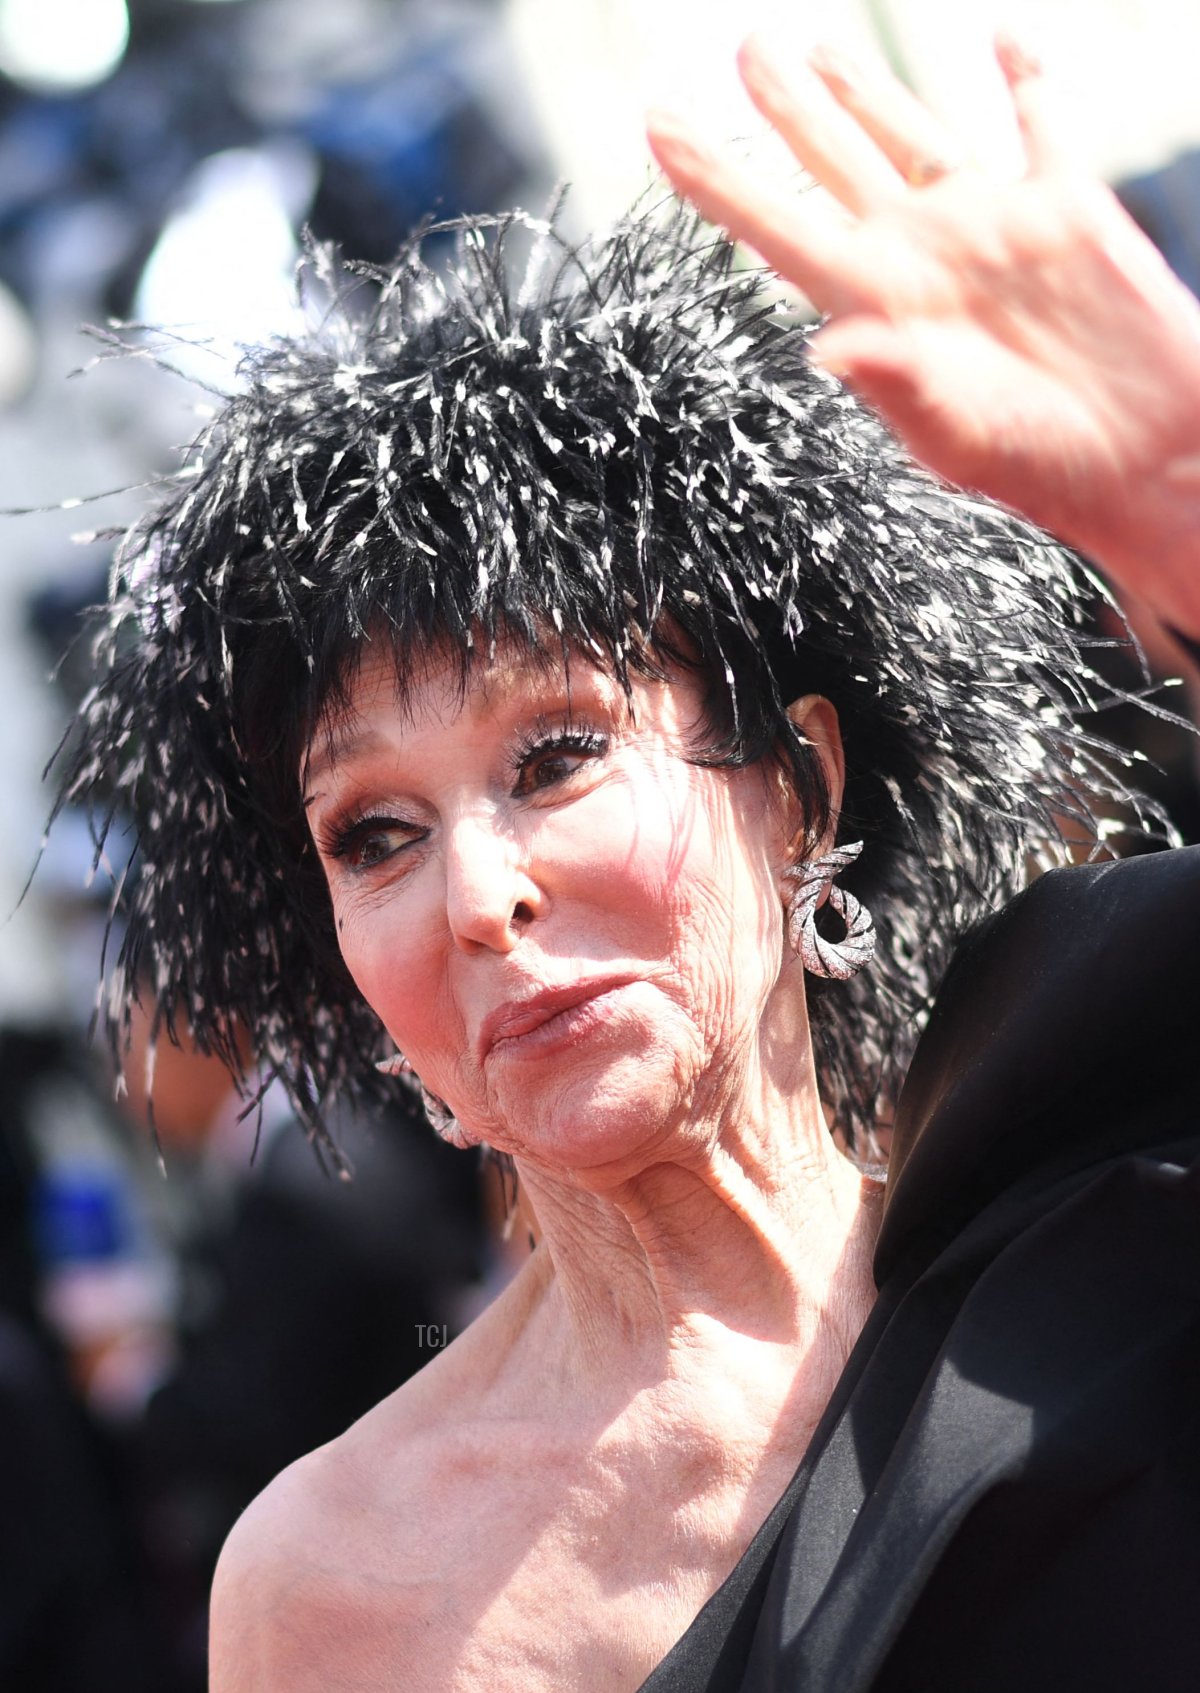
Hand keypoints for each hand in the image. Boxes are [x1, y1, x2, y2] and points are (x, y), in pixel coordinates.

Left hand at [647, 35, 1199, 639]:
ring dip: (868, 91)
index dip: (713, 178)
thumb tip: (828, 349)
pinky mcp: (1065, 209)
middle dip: (785, 108)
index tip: (655, 125)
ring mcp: (989, 226)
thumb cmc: (1039, 463)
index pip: (775, 228)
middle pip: (834, 164)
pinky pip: (1040, 124)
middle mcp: (922, 254)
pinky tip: (1006, 41)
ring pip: (913, 137)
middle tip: (745, 50)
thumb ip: (893, 378)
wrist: (1142, 458)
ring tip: (817, 49)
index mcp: (878, 304)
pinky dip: (1028, 80)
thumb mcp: (954, 431)